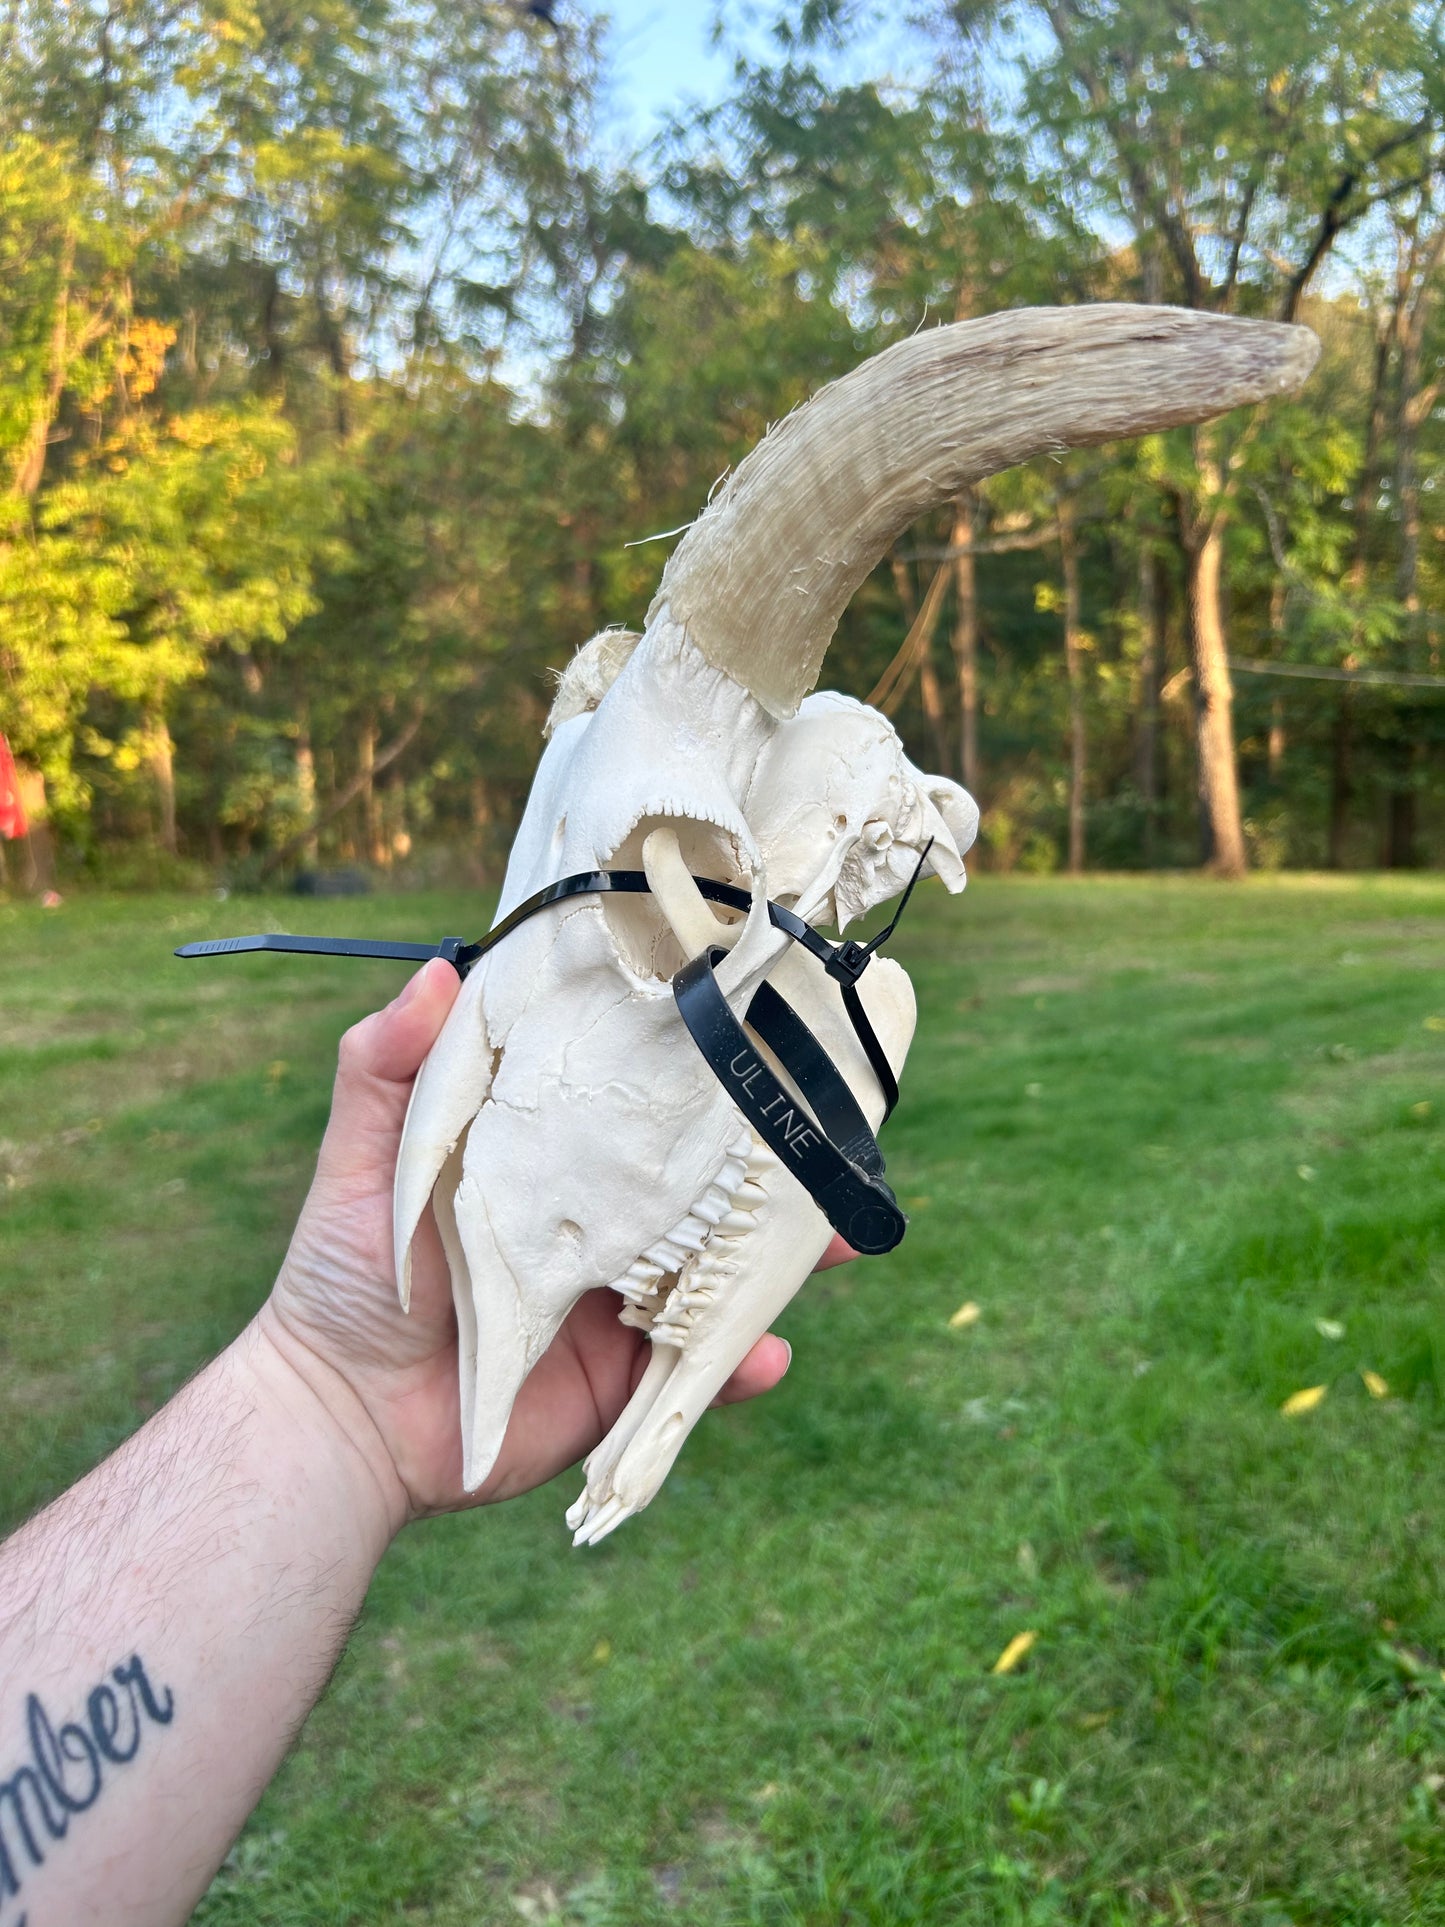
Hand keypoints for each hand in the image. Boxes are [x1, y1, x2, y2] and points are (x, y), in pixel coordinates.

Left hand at [262, 959, 851, 1527]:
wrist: (342, 1414)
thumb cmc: (347, 1273)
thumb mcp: (368, 1155)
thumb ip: (388, 1065)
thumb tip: (435, 966)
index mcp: (552, 1160)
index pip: (635, 1102)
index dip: (694, 1071)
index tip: (756, 1030)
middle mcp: (599, 1223)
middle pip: (702, 1185)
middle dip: (771, 1162)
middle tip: (829, 1131)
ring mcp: (618, 1302)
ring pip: (720, 1270)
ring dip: (784, 1258)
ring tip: (838, 1238)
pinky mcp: (623, 1379)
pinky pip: (699, 1371)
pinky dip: (741, 1363)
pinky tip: (765, 1350)